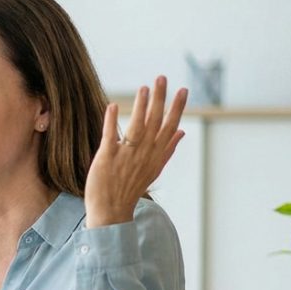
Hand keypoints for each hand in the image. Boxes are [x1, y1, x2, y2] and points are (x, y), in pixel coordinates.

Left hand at [85, 76, 186, 226]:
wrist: (111, 211)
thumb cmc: (131, 188)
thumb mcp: (154, 169)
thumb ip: (168, 149)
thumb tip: (182, 132)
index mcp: (156, 155)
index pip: (170, 127)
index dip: (177, 108)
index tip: (183, 90)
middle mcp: (144, 154)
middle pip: (155, 122)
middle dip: (160, 99)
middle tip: (162, 78)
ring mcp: (126, 156)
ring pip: (137, 126)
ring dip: (140, 106)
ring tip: (144, 88)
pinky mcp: (107, 158)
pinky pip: (110, 136)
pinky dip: (112, 121)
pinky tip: (113, 105)